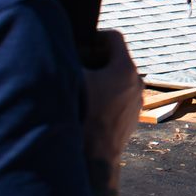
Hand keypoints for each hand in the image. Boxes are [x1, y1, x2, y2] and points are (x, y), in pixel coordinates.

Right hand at [82, 30, 141, 160]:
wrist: (95, 159)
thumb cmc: (82, 117)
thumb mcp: (71, 81)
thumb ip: (69, 59)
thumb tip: (59, 46)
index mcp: (125, 69)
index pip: (114, 37)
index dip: (94, 36)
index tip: (78, 44)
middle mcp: (136, 82)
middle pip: (115, 58)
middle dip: (94, 58)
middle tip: (74, 65)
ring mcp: (136, 101)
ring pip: (117, 78)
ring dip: (99, 78)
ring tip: (78, 86)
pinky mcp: (132, 117)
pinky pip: (119, 96)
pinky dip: (105, 95)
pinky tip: (86, 104)